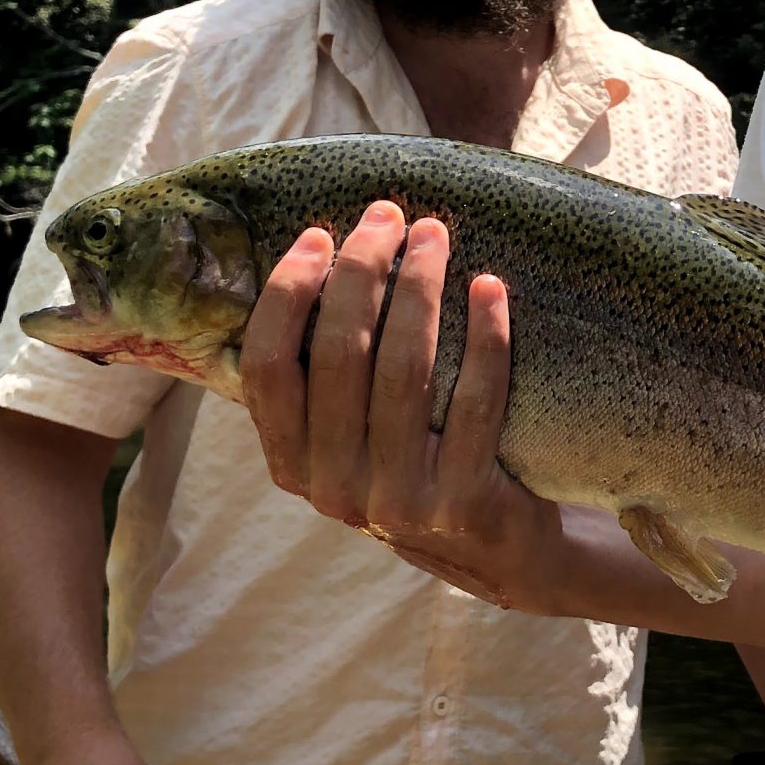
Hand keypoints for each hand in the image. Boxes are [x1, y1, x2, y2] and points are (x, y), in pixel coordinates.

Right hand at [238, 203, 565, 607]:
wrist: (496, 550)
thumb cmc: (416, 465)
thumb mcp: (350, 439)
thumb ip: (323, 379)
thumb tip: (318, 257)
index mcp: (293, 465)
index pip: (268, 368)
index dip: (288, 294)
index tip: (318, 234)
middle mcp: (335, 489)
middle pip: (340, 356)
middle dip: (362, 271)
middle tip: (389, 215)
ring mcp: (398, 502)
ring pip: (404, 372)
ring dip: (420, 289)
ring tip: (436, 235)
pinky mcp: (462, 503)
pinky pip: (475, 402)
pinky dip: (486, 336)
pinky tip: (489, 287)